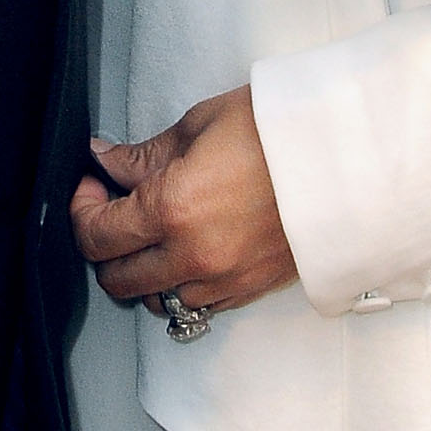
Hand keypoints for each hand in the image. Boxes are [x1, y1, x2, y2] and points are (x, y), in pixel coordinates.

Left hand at [70, 88, 297, 318]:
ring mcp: (223, 280)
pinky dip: (181, 284)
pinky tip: (188, 249)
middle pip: (117, 279)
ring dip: (142, 271)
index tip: (91, 187)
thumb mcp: (200, 125)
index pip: (96, 236)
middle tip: (114, 209)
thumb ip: (144, 155)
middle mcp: (193, 256)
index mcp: (172, 210)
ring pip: (154, 299)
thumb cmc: (279, 132)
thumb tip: (105, 162)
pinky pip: (196, 305)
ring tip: (153, 232)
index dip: (82, 210)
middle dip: (104, 246)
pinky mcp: (249, 290)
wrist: (349, 157)